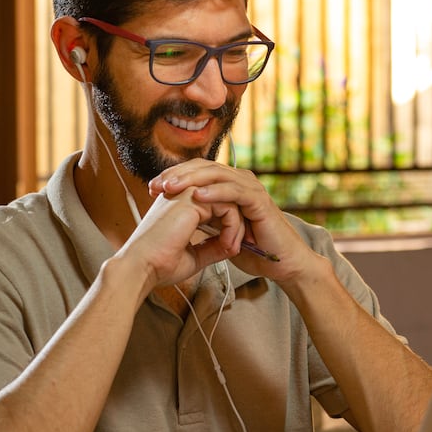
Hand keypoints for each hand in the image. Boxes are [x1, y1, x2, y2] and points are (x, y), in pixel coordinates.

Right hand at [113, 187, 237, 289]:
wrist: (142, 268)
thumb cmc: (160, 265)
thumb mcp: (194, 256)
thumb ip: (213, 248)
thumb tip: (232, 247)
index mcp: (180, 206)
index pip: (216, 206)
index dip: (229, 226)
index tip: (233, 248)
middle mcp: (183, 195)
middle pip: (225, 201)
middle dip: (238, 225)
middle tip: (241, 247)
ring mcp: (187, 193)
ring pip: (229, 202)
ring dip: (237, 227)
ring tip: (233, 249)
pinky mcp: (192, 199)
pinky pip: (227, 207)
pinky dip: (233, 227)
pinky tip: (228, 246)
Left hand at [146, 159, 314, 281]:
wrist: (280, 263)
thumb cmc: (252, 248)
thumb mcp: (218, 230)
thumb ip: (203, 218)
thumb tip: (176, 214)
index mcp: (228, 185)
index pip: (195, 172)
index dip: (172, 177)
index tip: (151, 189)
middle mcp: (239, 181)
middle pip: (203, 168)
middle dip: (177, 175)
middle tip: (156, 185)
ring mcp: (249, 188)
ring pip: (216, 175)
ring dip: (191, 180)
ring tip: (171, 187)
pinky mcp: (258, 200)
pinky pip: (233, 191)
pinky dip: (215, 192)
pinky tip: (197, 196)